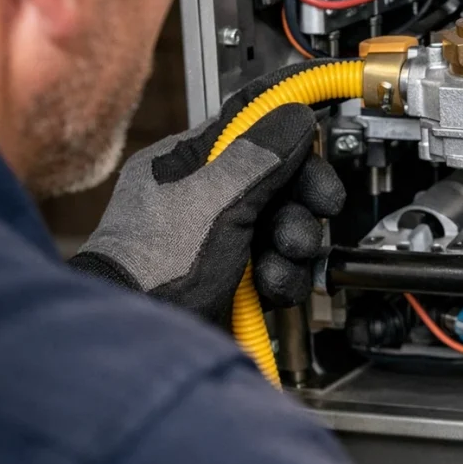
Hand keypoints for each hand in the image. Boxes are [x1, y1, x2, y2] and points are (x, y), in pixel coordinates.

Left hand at [70, 62, 344, 329]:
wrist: (142, 346)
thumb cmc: (151, 270)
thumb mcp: (214, 200)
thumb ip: (259, 155)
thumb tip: (294, 117)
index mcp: (188, 165)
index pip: (250, 127)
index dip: (289, 129)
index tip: (319, 122)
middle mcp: (207, 198)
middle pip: (282, 180)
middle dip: (302, 201)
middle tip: (318, 208)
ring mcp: (224, 239)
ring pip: (288, 225)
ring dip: (294, 244)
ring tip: (277, 260)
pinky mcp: (240, 278)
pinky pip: (283, 265)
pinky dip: (284, 278)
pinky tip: (268, 286)